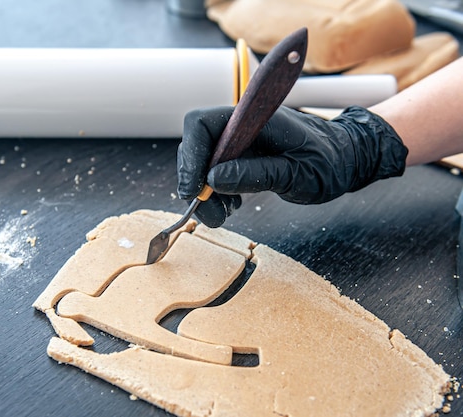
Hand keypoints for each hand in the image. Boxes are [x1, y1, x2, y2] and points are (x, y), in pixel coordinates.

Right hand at [177, 105, 407, 227]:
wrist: (348, 158)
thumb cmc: (330, 161)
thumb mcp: (297, 174)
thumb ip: (256, 174)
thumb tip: (214, 180)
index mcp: (254, 119)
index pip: (202, 124)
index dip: (190, 156)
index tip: (192, 189)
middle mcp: (241, 125)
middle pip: (197, 144)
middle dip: (196, 180)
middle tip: (207, 211)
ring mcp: (240, 140)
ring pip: (204, 161)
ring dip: (205, 191)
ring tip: (223, 213)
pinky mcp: (242, 154)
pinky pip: (216, 169)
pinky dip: (216, 191)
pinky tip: (230, 205)